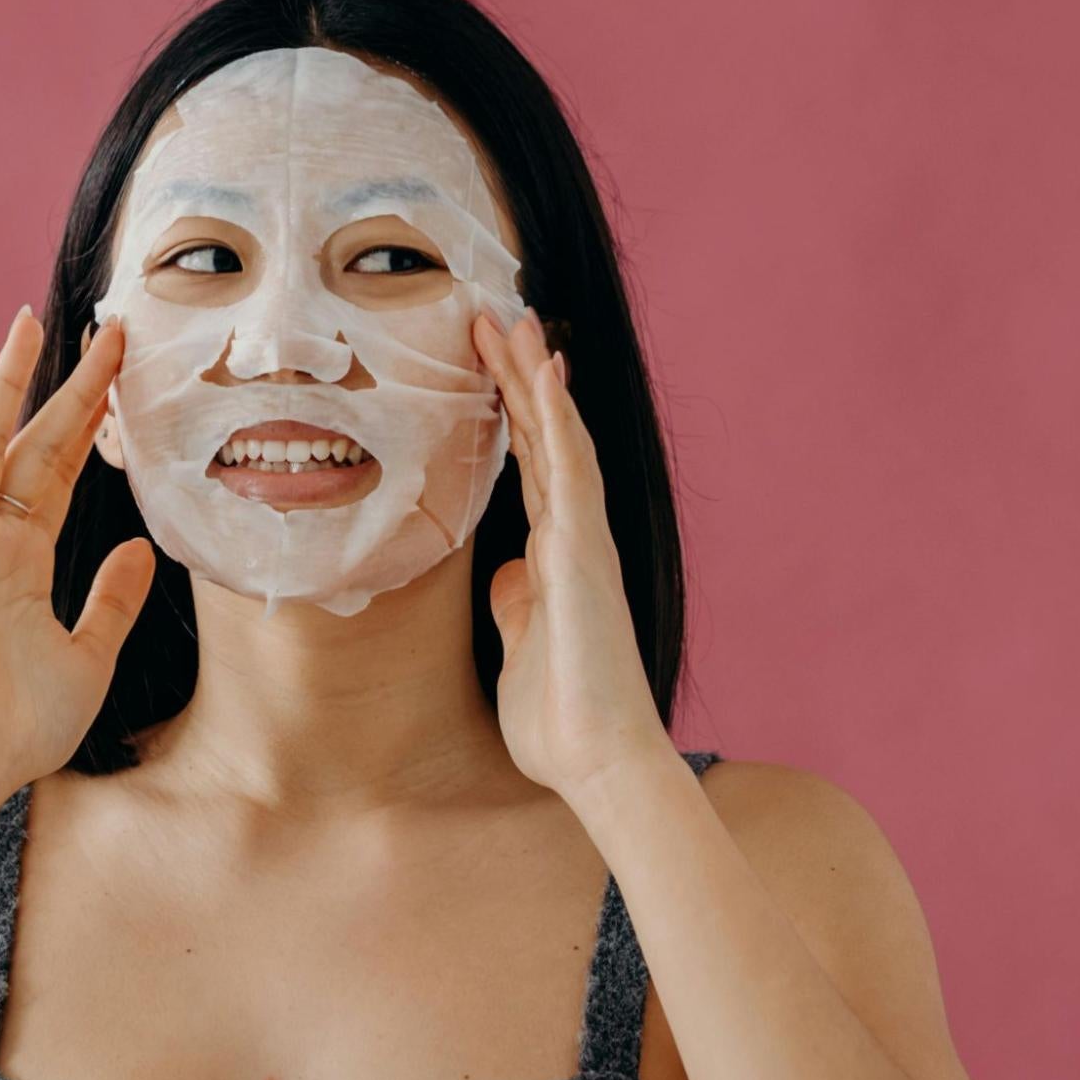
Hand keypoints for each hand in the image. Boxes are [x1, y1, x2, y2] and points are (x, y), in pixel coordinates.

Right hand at [0, 306, 154, 792]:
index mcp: (24, 561)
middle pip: (33, 443)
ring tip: (32, 323)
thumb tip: (143, 546)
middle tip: (110, 332)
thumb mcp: (90, 656)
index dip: (89, 422)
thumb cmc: (21, 725)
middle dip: (70, 387)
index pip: (59, 472)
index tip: (121, 374)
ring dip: (9, 383)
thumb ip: (112, 598)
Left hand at [471, 309, 670, 797]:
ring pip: (557, 438)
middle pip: (541, 439)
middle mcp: (571, 537)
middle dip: (515, 377)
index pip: (527, 468)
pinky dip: (556, 416)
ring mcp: (580, 539)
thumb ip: (515, 603)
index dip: (507, 415)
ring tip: (513, 320)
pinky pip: (568, 468)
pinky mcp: (582, 551)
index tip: (482, 364)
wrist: (597, 761)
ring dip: (534, 378)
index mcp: (552, 557)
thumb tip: (502, 573)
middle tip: (491, 317)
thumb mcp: (518, 647)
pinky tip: (543, 372)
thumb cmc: (559, 718)